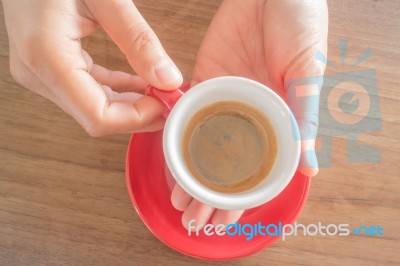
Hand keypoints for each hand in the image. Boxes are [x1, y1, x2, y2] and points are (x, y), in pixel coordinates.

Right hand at [2, 0, 182, 135]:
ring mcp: (39, 72)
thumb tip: (168, 79)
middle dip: (137, 114)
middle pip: (96, 118)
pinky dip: (116, 91)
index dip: (137, 118)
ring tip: (160, 92)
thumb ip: (138, 40)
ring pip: (92, 108)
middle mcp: (38, 72)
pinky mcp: (47, 66)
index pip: (99, 116)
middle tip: (169, 100)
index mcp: (47, 57)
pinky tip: (139, 84)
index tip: (165, 104)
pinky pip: (87, 91)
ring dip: (129, 105)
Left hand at [171, 0, 327, 228]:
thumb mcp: (308, 73)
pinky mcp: (205, 76)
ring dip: (189, 168)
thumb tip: (309, 168)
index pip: (256, 167)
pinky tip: (168, 154)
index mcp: (275, 117)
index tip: (224, 219)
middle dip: (209, 190)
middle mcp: (247, 112)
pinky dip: (177, 129)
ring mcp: (224, 95)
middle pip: (225, 161)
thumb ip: (304, 118)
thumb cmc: (301, 25)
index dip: (241, 195)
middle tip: (193, 217)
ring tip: (178, 195)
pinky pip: (187, 107)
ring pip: (202, 140)